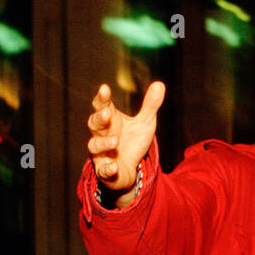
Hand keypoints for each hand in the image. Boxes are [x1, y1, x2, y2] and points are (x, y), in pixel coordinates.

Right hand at [87, 81, 164, 195]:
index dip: (102, 98)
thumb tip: (160, 84)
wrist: (131, 170)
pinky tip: (114, 166)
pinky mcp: (104, 170)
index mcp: (110, 119)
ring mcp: (101, 153)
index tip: (105, 89)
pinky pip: (103, 170)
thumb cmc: (133, 142)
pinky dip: (107, 168)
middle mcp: (101, 134)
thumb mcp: (145, 123)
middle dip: (99, 119)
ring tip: (115, 141)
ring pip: (94, 146)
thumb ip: (150, 105)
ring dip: (103, 143)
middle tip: (107, 113)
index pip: (102, 105)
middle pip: (94, 124)